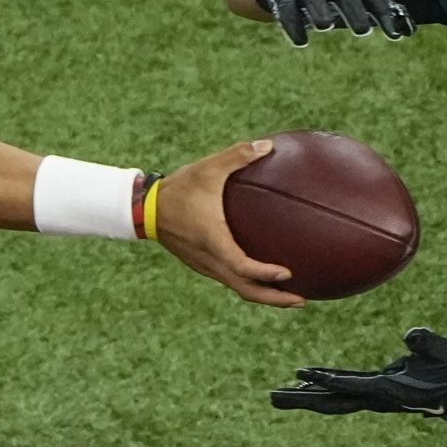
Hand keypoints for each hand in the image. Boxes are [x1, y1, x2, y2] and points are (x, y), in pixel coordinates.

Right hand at [155, 141, 303, 307]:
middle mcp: (209, 259)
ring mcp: (205, 265)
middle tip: (300, 300)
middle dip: (273, 299)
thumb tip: (268, 145)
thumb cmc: (178, 188)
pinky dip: (250, 283)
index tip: (287, 273)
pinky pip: (230, 279)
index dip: (264, 274)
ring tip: (289, 295)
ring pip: (238, 288)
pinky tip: (265, 276)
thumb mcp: (208, 168)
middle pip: (244, 289)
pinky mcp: (202, 264)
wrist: (145, 209)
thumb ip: (238, 155)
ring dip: (263, 295)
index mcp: (213, 240)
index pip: (242, 266)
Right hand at [258, 0, 417, 46]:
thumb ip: (380, 11)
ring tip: (324, 26)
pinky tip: (301, 41)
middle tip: (363, 31)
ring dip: (318, 10)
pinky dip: (293, 25)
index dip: (381, 11)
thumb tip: (410, 32)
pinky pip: (288, 11)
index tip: (394, 34)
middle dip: (352, 10)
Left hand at [273, 327, 446, 419]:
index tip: (307, 376)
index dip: (331, 381)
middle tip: (273, 398)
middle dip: (303, 400)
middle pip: (333, 401)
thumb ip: (428, 343)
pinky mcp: (377, 389)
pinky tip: (306, 381)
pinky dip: (324, 386)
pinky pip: (344, 389)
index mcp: (392, 391)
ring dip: (306, 397)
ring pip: (334, 399)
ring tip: (277, 394)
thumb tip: (410, 334)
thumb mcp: (446, 353)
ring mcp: (376, 396)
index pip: (355, 386)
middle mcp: (377, 398)